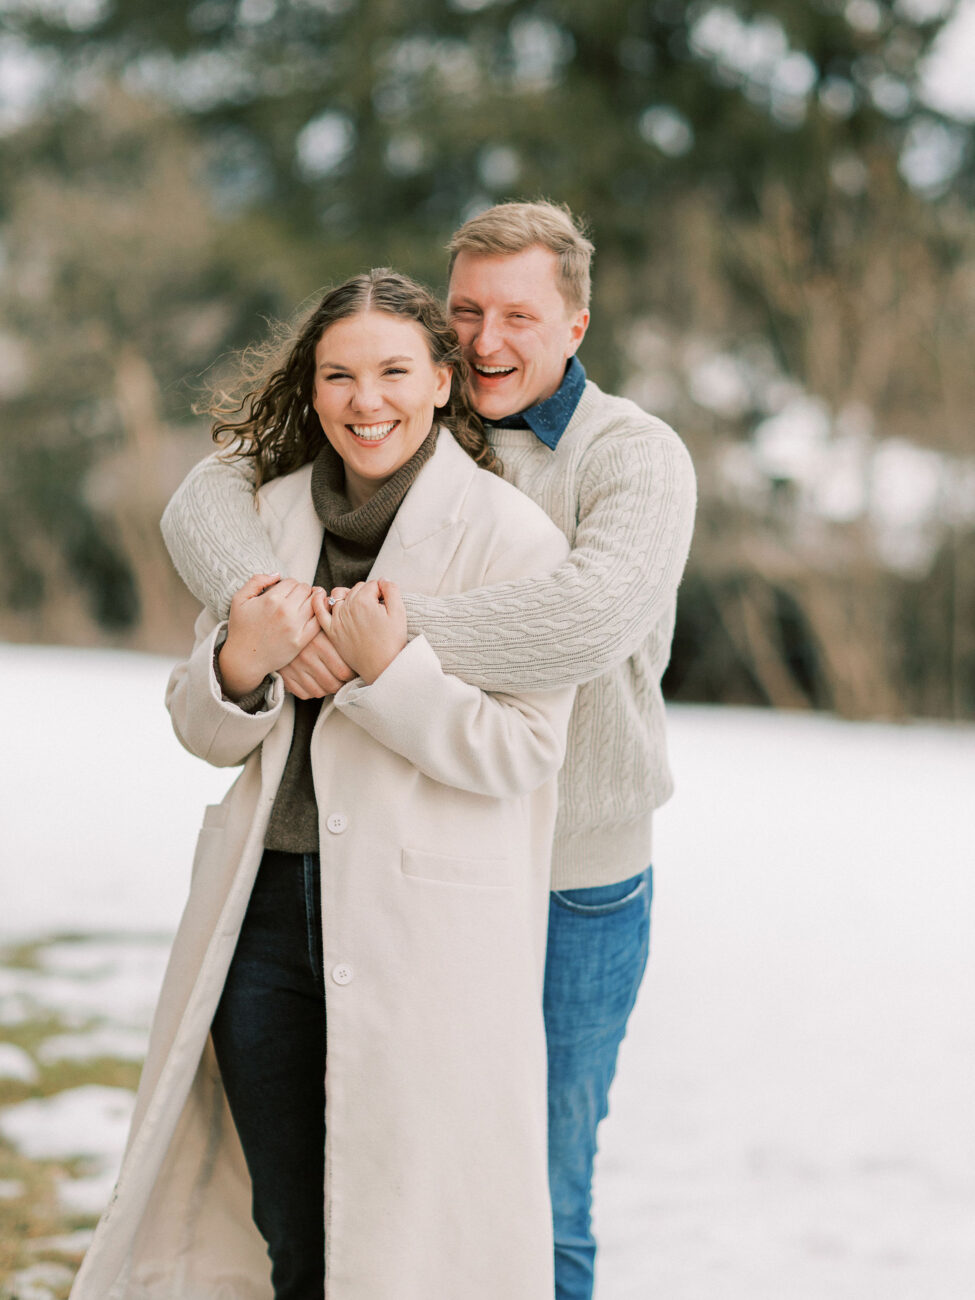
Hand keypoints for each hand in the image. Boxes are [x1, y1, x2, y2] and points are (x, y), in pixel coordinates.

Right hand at [218, 574, 318, 699]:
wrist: (244, 659)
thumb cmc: (241, 628)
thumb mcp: (239, 599)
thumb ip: (256, 581)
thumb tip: (278, 574)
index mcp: (271, 599)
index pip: (293, 581)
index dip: (290, 585)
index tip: (286, 593)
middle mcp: (285, 611)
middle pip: (307, 590)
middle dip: (302, 591)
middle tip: (296, 599)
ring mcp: (295, 627)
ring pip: (316, 603)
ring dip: (313, 602)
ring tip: (305, 606)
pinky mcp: (301, 641)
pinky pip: (319, 621)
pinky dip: (320, 616)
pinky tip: (313, 616)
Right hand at [279, 626, 356, 698]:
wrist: (276, 621)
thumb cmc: (305, 620)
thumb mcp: (322, 620)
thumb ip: (339, 631)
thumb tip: (362, 645)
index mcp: (321, 644)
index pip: (344, 672)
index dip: (352, 675)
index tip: (353, 671)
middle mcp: (307, 658)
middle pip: (333, 684)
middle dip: (341, 684)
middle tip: (344, 678)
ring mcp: (294, 668)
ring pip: (318, 692)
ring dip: (327, 689)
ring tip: (331, 680)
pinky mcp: (284, 675)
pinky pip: (303, 693)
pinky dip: (311, 691)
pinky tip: (316, 682)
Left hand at [312, 579, 406, 684]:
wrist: (382, 667)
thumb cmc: (392, 641)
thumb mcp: (399, 612)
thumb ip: (391, 589)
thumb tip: (382, 580)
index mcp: (363, 600)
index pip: (372, 584)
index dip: (382, 592)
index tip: (387, 605)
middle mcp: (347, 607)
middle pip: (357, 589)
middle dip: (368, 594)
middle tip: (378, 610)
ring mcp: (337, 619)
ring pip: (340, 595)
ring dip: (349, 596)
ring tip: (361, 607)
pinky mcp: (332, 631)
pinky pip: (319, 611)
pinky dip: (318, 601)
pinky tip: (321, 595)